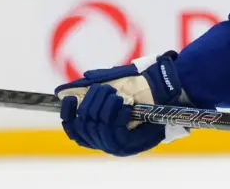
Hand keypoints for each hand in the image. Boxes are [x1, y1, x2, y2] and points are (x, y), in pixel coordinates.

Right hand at [55, 51, 185, 155]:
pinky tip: (125, 106)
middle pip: (83, 125)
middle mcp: (104, 139)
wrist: (166, 90)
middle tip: (107, 90)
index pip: (72, 128)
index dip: (68, 115)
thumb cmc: (140, 86)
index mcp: (98, 127)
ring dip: (105, 108)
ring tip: (118, 96)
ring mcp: (116, 144)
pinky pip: (113, 133)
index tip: (69, 99)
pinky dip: (116, 116)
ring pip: (97, 128)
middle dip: (92, 103)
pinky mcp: (129, 146)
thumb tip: (62, 91)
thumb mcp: (112, 83)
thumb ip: (88, 88)